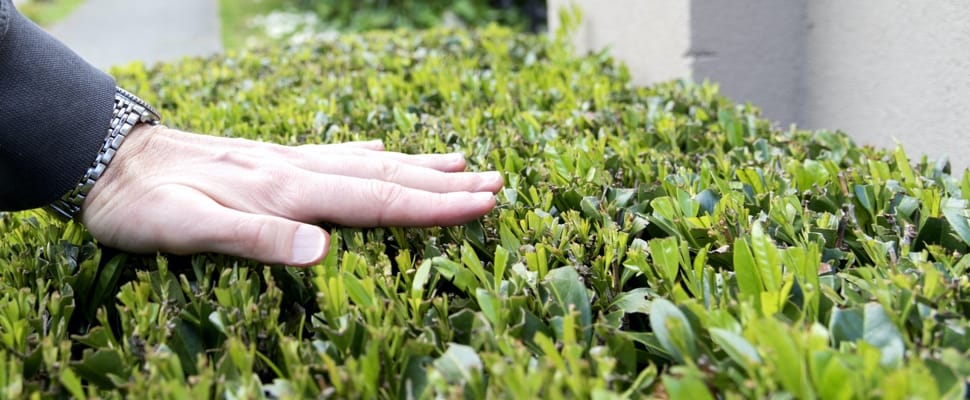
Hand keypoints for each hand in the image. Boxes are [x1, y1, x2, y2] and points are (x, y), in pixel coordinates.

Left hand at [80, 124, 502, 265]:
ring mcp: (287, 163)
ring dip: (420, 165)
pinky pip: (334, 157)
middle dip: (446, 183)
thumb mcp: (190, 229)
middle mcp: (298, 171)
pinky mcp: (271, 163)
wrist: (107, 161)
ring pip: (369, 162)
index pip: (378, 200)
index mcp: (288, 192)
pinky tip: (381, 150)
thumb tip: (323, 252)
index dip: (435, 205)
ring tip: (463, 160)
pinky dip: (369, 155)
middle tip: (497, 181)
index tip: (485, 203)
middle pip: (387, 177)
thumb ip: (258, 239)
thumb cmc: (145, 205)